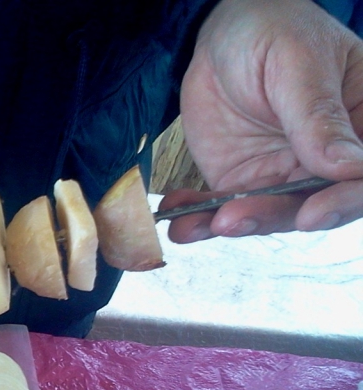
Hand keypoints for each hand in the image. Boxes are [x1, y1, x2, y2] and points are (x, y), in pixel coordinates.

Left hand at [164, 0, 362, 241]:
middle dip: (271, 218)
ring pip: (263, 215)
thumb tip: (349, 169)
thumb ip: (319, 119)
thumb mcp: (298, 67)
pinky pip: (221, 208)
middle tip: (233, 218)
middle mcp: (324, 161)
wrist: (222, 36)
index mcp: (358, 126)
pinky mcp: (239, 181)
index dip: (341, 202)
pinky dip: (197, 219)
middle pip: (310, 206)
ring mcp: (280, 175)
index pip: (360, 178)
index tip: (310, 214)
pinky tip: (178, 221)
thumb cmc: (274, 34)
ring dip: (229, 223)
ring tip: (199, 223)